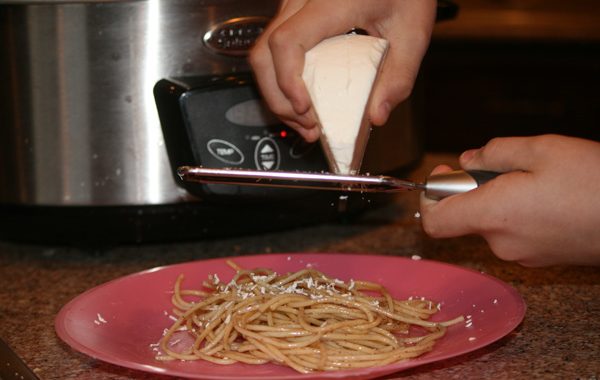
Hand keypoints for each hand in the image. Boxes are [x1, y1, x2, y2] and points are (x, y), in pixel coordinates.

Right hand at [249, 0, 436, 141]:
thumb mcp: (413, 32)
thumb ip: (399, 76)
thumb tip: (376, 115)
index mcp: (330, 2)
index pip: (287, 41)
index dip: (287, 81)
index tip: (304, 109)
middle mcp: (302, 0)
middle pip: (265, 54)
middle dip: (279, 100)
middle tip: (309, 127)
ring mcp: (294, 6)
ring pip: (264, 54)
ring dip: (278, 94)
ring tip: (306, 122)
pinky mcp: (294, 16)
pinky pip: (275, 51)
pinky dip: (283, 81)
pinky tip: (304, 102)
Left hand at [420, 135, 599, 266]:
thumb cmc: (594, 182)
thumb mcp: (541, 150)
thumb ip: (494, 153)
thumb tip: (466, 161)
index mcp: (494, 215)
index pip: (434, 222)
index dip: (429, 198)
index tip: (445, 175)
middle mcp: (501, 242)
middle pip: (464, 216)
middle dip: (472, 188)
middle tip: (499, 165)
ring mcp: (521, 255)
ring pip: (490, 222)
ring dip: (497, 198)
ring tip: (532, 177)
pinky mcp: (539, 258)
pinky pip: (512, 232)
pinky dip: (515, 212)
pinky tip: (545, 195)